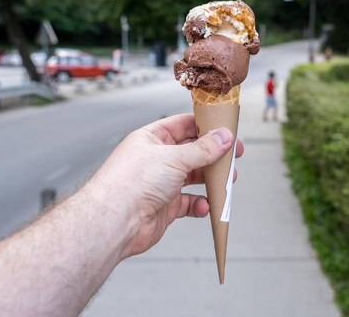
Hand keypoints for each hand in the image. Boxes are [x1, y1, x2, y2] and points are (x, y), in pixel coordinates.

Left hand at [93, 114, 242, 257]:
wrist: (114, 222)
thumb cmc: (131, 183)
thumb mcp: (174, 157)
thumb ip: (203, 148)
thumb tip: (223, 137)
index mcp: (152, 139)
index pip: (183, 125)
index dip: (205, 126)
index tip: (226, 128)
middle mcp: (156, 159)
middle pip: (192, 152)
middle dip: (214, 155)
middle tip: (234, 155)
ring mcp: (160, 183)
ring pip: (193, 177)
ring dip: (210, 180)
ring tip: (227, 180)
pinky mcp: (165, 206)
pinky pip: (189, 202)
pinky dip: (200, 204)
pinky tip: (205, 206)